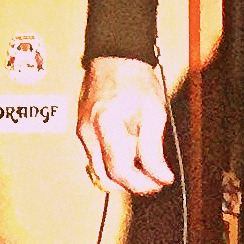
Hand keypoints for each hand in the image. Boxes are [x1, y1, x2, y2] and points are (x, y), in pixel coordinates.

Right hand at [76, 58, 174, 195]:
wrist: (116, 59)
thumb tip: (161, 176)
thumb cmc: (134, 79)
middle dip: (130, 185)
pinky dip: (113, 163)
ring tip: (143, 166)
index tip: (159, 182)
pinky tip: (130, 153)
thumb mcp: (154, 112)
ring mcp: (82, 132)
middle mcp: (88, 132)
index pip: (120, 170)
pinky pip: (97, 158)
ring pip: (99, 171)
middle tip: (152, 181)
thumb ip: (154, 148)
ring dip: (121, 176)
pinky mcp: (83, 132)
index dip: (142, 183)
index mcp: (105, 124)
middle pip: (105, 178)